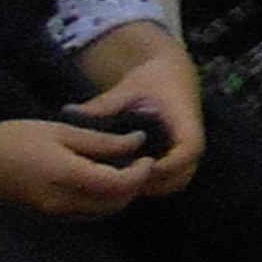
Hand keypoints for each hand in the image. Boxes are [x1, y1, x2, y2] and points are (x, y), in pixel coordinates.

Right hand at [0, 112, 156, 221]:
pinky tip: (99, 180)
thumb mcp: (60, 131)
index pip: (119, 186)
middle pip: (115, 203)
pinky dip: (101, 201)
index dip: (140, 174)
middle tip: (139, 162)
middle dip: (134, 186)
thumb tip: (137, 143)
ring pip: (102, 212)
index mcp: (68, 178)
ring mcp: (54, 213)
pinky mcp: (47, 216)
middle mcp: (63, 203)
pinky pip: (86, 214)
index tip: (147, 157)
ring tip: (122, 169)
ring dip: (119, 196)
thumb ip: (101, 142)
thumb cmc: (13, 138)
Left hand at [72, 41, 204, 194]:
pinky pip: (173, 179)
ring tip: (122, 183)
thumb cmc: (151, 80)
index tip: (141, 167)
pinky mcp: (180, 157)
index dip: (167, 165)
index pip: (188, 150)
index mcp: (185, 120)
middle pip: (183, 175)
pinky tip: (128, 178)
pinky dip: (155, 184)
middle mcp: (191, 140)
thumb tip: (70, 113)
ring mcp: (188, 151)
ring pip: (178, 182)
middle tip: (121, 182)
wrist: (170, 74)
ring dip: (154, 187)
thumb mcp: (128, 88)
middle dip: (154, 183)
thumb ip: (104, 104)